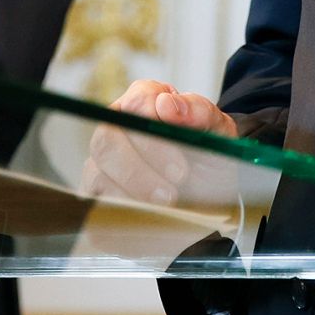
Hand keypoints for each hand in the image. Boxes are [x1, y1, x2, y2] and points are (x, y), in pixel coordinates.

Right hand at [82, 79, 236, 208]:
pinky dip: (124, 209)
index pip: (137, 102)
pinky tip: (150, 213)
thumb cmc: (209, 156)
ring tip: (168, 203)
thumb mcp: (218, 133)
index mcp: (147, 101)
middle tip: (172, 190)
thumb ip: (199, 112)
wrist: (209, 197)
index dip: (155, 130)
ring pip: (98, 171)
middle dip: (140, 169)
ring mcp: (103, 158)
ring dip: (135, 192)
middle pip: (107, 138)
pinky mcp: (97, 189)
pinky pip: (96, 199)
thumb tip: (167, 104)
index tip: (179, 161)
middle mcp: (118, 124)